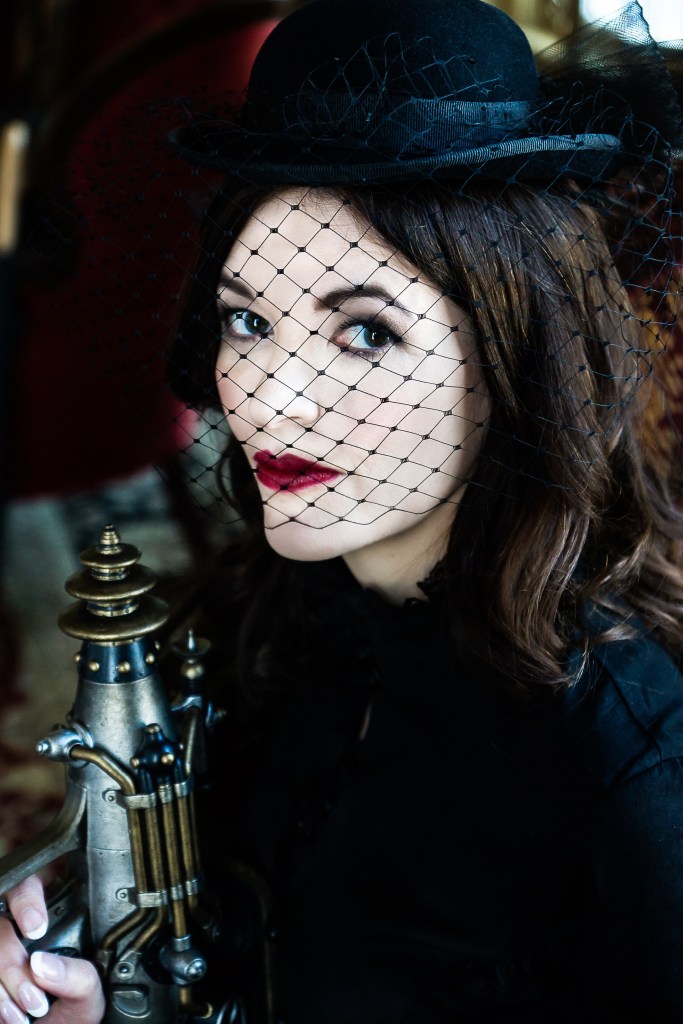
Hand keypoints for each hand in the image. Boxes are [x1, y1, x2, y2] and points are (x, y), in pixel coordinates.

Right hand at [0, 875, 104, 1023]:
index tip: (36, 928)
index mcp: (53, 918)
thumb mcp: (89, 995)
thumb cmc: (75, 1012)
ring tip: (24, 1015)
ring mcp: (2, 949)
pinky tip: (8, 1018)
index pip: (31, 887)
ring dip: (2, 985)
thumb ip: (78, 976)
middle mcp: (18, 928)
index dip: (27, 900)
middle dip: (12, 963)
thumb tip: (41, 964)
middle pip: (0, 924)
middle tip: (35, 998)